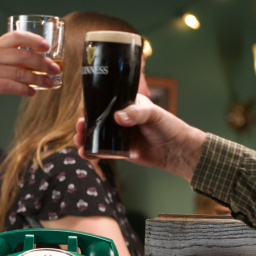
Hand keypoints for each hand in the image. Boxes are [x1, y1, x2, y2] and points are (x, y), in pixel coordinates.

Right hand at [0, 30, 60, 108]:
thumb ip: (5, 58)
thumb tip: (32, 63)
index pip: (16, 36)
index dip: (33, 39)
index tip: (47, 46)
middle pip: (23, 55)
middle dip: (43, 62)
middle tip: (55, 69)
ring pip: (19, 72)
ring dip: (38, 79)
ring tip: (48, 83)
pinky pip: (10, 86)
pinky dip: (24, 90)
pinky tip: (32, 92)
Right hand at [74, 94, 206, 181]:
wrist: (177, 150)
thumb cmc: (168, 126)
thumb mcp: (153, 114)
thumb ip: (136, 114)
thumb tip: (117, 117)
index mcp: (127, 105)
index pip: (106, 101)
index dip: (93, 104)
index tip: (84, 108)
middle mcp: (121, 119)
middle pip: (98, 119)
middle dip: (85, 123)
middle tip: (79, 126)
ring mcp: (120, 136)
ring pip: (97, 136)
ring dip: (85, 137)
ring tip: (78, 140)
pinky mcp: (121, 151)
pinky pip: (103, 151)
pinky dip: (92, 152)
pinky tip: (85, 153)